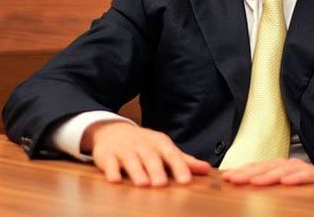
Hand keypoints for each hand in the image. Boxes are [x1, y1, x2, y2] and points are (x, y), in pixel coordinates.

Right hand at [81, 121, 210, 185]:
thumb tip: (206, 169)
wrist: (112, 130)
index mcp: (159, 143)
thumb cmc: (144, 144)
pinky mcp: (107, 155)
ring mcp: (124, 149)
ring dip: (137, 171)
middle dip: (157, 170)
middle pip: (151, 157)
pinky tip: (114, 180)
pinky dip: (111, 171)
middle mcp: (143, 145)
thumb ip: (184, 160)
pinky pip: (109, 163)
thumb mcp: (164, 149)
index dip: (179, 167)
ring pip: (131, 160)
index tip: (186, 180)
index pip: (171, 154)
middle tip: (162, 184)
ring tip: (143, 184)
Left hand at [221, 158, 313, 188]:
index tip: (226, 178)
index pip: (257, 167)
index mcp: (278, 168)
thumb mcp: (284, 190)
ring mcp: (303, 169)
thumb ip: (267, 189)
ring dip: (268, 175)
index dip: (242, 171)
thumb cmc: (306, 189)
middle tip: (234, 179)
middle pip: (266, 166)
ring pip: (283, 170)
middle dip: (248, 173)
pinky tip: (285, 182)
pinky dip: (296, 178)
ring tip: (255, 182)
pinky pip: (306, 176)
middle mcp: (289, 165)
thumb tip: (245, 192)